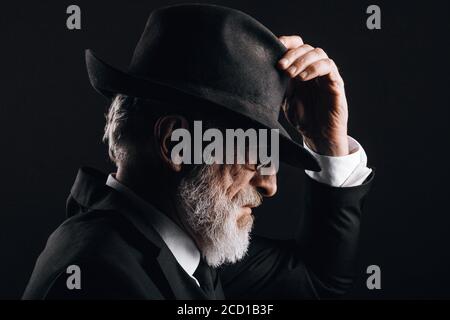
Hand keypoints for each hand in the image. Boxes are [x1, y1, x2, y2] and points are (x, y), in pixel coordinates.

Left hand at [278, 35, 348, 155]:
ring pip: (318, 53)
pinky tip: (303, 78)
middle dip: (291, 53)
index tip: (273, 47)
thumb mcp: (284, 99)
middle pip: (305, 47)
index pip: (296, 46)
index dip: (286, 42)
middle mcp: (314, 68)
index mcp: (301, 69)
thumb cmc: (303, 118)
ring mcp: (326, 75)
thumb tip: (258, 73)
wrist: (319, 137)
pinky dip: (315, 68)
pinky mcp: (336, 83)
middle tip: (280, 65)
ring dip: (302, 60)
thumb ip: (277, 85)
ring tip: (290, 73)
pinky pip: (329, 67)